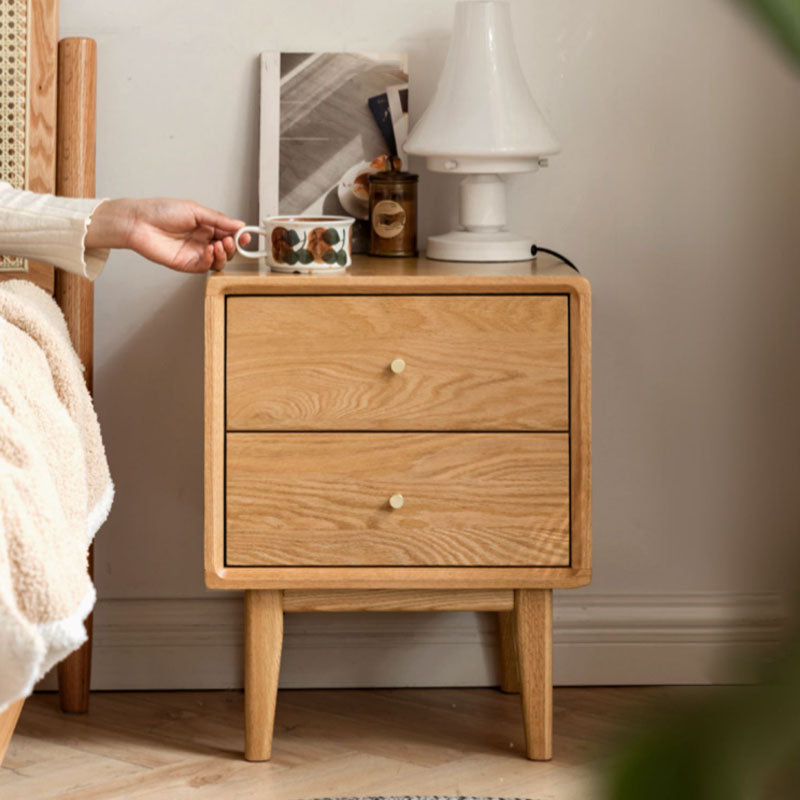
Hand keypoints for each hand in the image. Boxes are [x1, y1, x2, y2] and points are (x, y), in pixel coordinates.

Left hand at [86, 197, 250, 271]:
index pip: (229, 233)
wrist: (139, 222)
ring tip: (219, 245)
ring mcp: (196, 253)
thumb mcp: (195, 210)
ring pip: (220, 260)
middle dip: (233, 246)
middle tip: (232, 240)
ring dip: (224, 254)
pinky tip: (209, 251)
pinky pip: (206, 267)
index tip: (245, 235)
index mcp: (206, 225)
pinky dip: (212, 260)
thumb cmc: (161, 211)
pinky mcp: (187, 264)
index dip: (239, 236)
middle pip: (227, 249)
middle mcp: (202, 240)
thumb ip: (218, 220)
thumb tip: (239, 225)